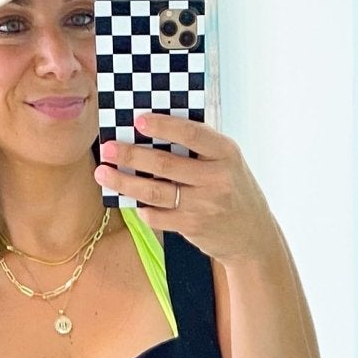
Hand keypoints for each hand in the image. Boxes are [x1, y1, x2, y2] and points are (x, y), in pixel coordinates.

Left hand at [95, 112, 280, 266]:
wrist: (254, 238)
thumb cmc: (234, 192)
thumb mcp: (228, 163)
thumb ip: (200, 147)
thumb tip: (153, 131)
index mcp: (226, 153)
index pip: (192, 133)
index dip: (163, 125)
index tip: (137, 120)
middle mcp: (217, 178)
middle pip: (165, 163)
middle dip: (131, 154)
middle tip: (107, 148)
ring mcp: (204, 205)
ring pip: (155, 191)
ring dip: (125, 182)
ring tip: (103, 173)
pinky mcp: (193, 227)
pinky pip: (158, 216)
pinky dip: (142, 208)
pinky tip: (132, 201)